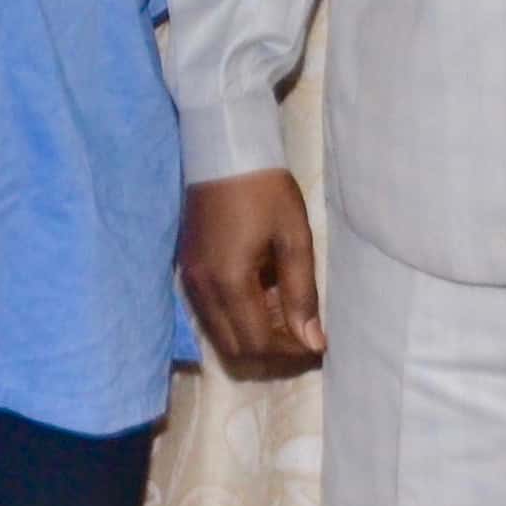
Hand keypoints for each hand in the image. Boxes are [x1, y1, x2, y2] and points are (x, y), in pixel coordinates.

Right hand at [179, 169, 322, 369]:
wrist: (226, 152)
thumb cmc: (266, 191)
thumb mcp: (294, 239)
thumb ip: (301, 294)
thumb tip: (312, 342)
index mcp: (229, 282)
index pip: (257, 343)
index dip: (290, 353)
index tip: (318, 343)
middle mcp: (201, 290)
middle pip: (236, 349)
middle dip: (273, 352)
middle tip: (305, 335)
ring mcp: (189, 282)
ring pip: (222, 336)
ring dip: (255, 336)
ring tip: (288, 313)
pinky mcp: (187, 272)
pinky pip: (212, 315)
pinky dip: (239, 319)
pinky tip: (264, 297)